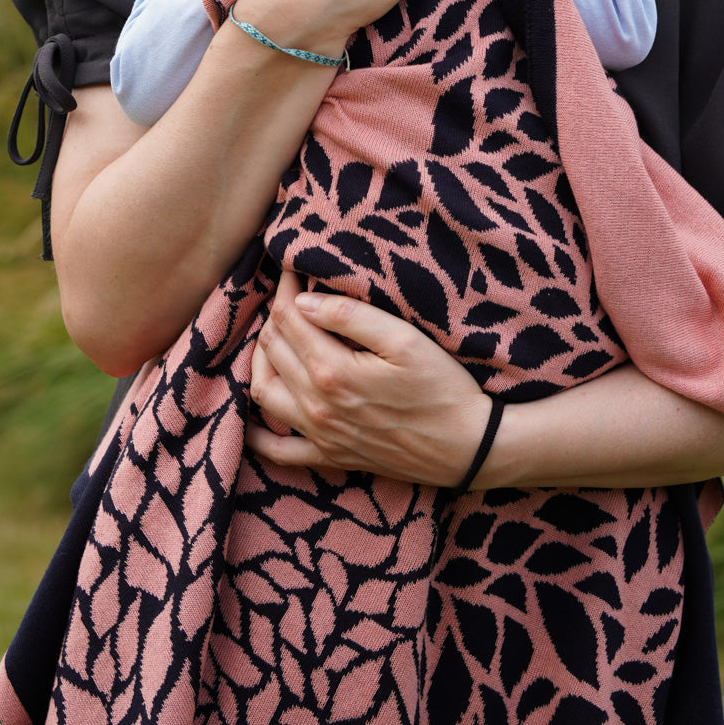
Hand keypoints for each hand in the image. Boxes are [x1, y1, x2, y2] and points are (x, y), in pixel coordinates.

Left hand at [246, 272, 491, 485]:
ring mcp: (319, 435)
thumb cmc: (443, 389)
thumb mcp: (405, 341)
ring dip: (262, 359)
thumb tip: (304, 301)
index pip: (289, 318)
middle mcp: (316, 406)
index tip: (293, 267)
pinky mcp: (329, 457)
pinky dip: (257, 431)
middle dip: (275, 314)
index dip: (287, 288)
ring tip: (278, 336)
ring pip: (264, 391)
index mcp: (332, 372)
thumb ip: (352, 317)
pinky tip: (256, 412)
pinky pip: (277, 451)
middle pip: (273, 349)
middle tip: (291, 294)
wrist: (467, 448)